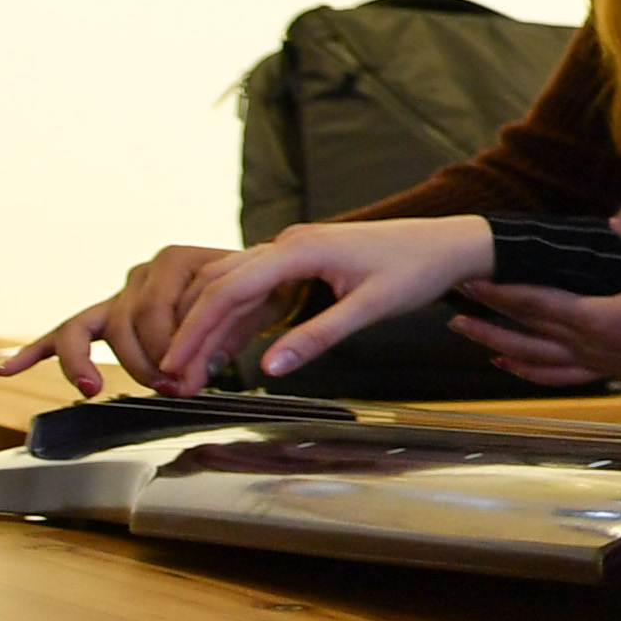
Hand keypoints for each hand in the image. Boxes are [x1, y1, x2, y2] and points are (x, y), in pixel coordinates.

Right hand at [0, 239, 241, 396]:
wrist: (262, 278)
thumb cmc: (258, 293)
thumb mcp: (252, 308)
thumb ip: (223, 338)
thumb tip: (189, 378)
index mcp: (176, 261)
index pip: (155, 310)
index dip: (167, 350)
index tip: (185, 380)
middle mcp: (143, 273)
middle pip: (122, 322)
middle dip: (141, 363)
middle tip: (169, 389)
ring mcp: (121, 293)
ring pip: (86, 327)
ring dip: (88, 364)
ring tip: (94, 388)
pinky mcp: (108, 315)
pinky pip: (65, 332)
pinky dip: (35, 351)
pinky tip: (5, 370)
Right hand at [24, 217, 503, 390]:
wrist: (451, 243)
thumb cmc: (417, 269)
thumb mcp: (372, 307)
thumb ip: (319, 336)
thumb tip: (269, 369)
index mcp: (298, 249)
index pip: (228, 289)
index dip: (195, 329)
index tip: (172, 364)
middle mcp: (286, 244)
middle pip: (218, 287)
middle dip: (190, 332)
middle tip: (170, 378)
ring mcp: (291, 251)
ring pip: (229, 286)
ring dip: (206, 325)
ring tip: (187, 370)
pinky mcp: (300, 263)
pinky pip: (253, 289)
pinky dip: (232, 318)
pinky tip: (217, 348)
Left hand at [451, 215, 620, 386]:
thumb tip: (610, 222)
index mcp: (598, 317)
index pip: (537, 303)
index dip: (502, 292)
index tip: (472, 281)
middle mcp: (588, 343)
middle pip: (525, 330)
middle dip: (487, 316)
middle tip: (454, 303)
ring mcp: (594, 361)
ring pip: (532, 358)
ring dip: (495, 345)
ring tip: (466, 333)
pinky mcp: (604, 370)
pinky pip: (556, 377)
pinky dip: (526, 372)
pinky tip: (505, 364)